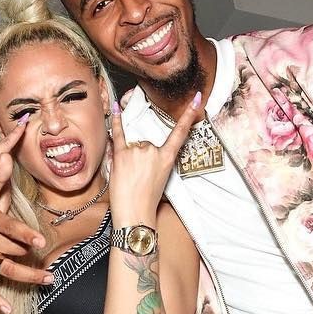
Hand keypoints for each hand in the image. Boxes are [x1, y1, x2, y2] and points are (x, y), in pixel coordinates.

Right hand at [0, 99, 53, 312]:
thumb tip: (8, 155)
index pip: (8, 227)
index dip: (24, 234)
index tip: (40, 240)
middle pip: (11, 250)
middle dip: (29, 254)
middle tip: (50, 262)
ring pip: (5, 269)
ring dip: (27, 277)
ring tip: (48, 280)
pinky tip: (8, 310)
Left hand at [108, 92, 201, 222]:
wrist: (135, 214)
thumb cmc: (147, 201)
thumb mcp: (160, 179)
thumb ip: (154, 161)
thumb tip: (140, 148)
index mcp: (167, 158)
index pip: (180, 133)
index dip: (189, 115)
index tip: (196, 99)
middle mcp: (154, 150)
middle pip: (146, 145)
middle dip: (140, 158)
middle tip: (138, 178)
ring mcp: (138, 150)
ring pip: (132, 146)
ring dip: (128, 158)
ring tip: (128, 177)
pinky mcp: (122, 154)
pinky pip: (118, 134)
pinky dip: (116, 121)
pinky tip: (116, 108)